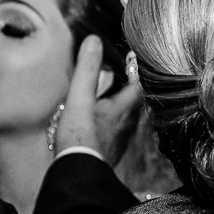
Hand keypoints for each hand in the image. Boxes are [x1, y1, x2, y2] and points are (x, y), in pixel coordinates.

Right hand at [55, 35, 141, 165]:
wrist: (76, 173)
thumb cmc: (79, 137)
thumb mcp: (80, 98)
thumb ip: (86, 70)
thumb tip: (94, 41)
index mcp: (121, 110)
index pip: (137, 87)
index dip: (137, 73)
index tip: (134, 62)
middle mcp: (123, 126)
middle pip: (129, 104)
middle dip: (123, 92)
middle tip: (115, 80)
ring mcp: (115, 142)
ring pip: (120, 120)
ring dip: (113, 110)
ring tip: (102, 100)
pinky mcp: (105, 154)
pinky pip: (108, 135)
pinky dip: (103, 126)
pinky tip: (92, 127)